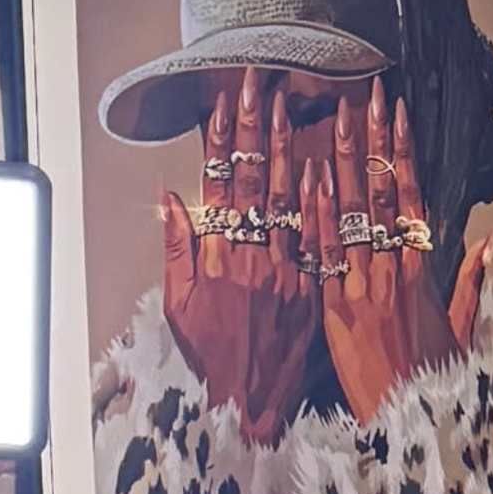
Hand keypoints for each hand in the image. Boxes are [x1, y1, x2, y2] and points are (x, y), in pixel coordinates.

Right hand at [159, 64, 317, 445]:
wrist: (249, 407)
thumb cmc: (212, 357)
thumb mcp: (179, 307)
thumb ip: (177, 251)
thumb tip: (170, 200)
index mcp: (216, 260)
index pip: (220, 187)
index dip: (223, 142)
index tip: (227, 102)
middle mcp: (251, 260)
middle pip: (254, 183)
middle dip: (257, 131)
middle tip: (262, 86)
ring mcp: (285, 274)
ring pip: (290, 203)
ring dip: (294, 153)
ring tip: (298, 108)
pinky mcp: (312, 292)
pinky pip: (318, 241)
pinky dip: (320, 204)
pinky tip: (322, 169)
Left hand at [306, 80, 480, 428]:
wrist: (409, 423)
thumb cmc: (431, 382)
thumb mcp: (459, 329)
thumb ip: (471, 281)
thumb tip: (490, 242)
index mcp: (420, 274)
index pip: (410, 199)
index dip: (402, 153)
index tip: (396, 114)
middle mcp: (393, 273)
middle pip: (382, 195)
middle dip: (373, 141)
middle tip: (363, 95)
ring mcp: (364, 288)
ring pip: (353, 213)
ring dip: (342, 163)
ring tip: (332, 118)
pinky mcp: (337, 310)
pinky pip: (326, 254)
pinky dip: (317, 214)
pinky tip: (308, 177)